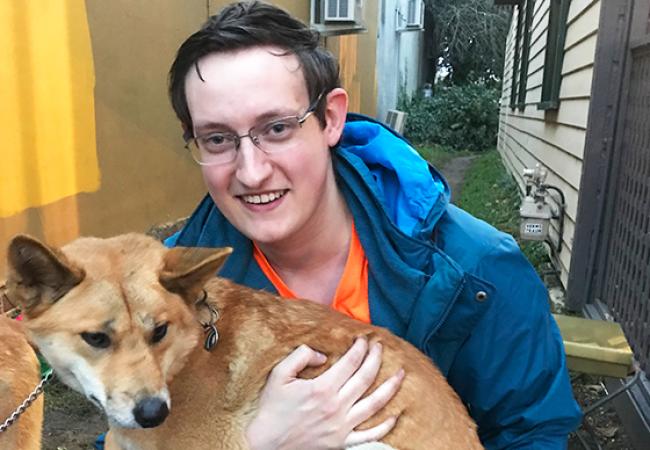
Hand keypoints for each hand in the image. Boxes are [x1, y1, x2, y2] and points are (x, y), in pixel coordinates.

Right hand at [245, 337, 403, 449]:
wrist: (266, 443)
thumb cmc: (272, 408)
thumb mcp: (279, 375)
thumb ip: (300, 356)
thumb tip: (322, 355)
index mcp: (322, 388)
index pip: (351, 362)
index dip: (360, 348)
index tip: (364, 339)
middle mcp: (336, 406)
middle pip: (366, 377)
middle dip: (376, 358)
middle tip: (380, 347)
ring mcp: (341, 426)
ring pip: (375, 404)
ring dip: (391, 387)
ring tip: (401, 374)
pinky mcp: (342, 442)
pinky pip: (369, 435)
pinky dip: (384, 426)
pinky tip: (394, 415)